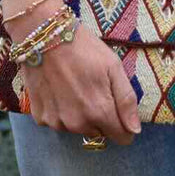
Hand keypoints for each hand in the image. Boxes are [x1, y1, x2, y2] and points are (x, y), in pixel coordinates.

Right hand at [17, 23, 141, 145]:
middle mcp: (77, 124)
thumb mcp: (113, 67)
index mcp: (100, 113)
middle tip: (94, 88)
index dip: (124, 124)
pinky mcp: (40, 117)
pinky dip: (61, 110)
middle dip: (101, 117)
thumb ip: (127, 100)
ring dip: (80, 114)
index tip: (118, 106)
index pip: (122, 137)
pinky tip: (59, 89)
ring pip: (78, 128)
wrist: (45, 37)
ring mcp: (56, 122)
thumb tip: (135, 130)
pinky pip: (58, 121)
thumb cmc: (84, 49)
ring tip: (75, 86)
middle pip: (100, 133)